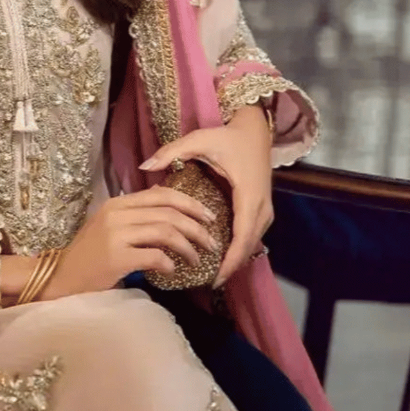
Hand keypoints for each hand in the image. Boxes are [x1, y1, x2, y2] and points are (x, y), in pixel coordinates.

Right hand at [43, 186, 219, 299]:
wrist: (61, 278)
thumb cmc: (89, 257)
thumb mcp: (110, 227)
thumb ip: (135, 215)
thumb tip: (168, 206)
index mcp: (117, 203)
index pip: (161, 194)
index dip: (190, 203)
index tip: (208, 217)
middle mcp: (116, 214)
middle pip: (168, 212)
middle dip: (197, 227)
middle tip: (211, 242)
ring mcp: (115, 235)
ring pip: (166, 232)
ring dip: (188, 247)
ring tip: (197, 259)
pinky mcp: (116, 258)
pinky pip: (155, 256)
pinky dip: (169, 263)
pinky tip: (172, 270)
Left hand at [140, 105, 272, 287]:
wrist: (255, 128)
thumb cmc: (227, 136)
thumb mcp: (199, 140)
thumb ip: (172, 152)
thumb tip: (144, 167)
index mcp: (248, 196)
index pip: (242, 238)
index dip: (230, 261)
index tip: (214, 279)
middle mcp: (261, 207)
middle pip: (248, 247)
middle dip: (231, 266)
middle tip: (208, 282)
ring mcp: (265, 208)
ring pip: (253, 243)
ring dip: (235, 258)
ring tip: (212, 273)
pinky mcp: (263, 207)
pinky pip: (253, 235)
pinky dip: (240, 247)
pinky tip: (222, 254)